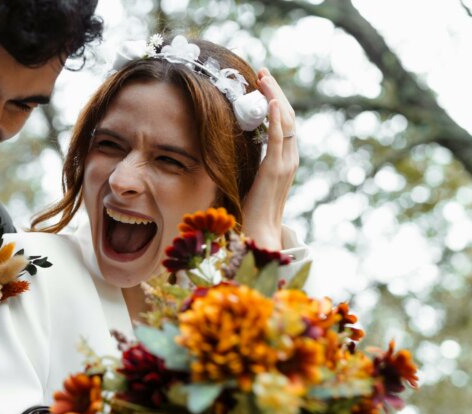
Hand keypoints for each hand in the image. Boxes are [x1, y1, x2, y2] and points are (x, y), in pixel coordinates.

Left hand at [242, 69, 298, 250]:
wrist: (259, 231)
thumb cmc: (250, 209)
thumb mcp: (250, 177)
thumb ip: (248, 160)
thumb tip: (232, 143)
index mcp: (284, 159)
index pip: (284, 122)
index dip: (275, 100)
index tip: (261, 83)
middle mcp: (290, 158)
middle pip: (288, 115)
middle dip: (275, 91)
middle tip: (261, 72)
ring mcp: (285, 163)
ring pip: (286, 121)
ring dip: (275, 96)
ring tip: (264, 78)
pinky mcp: (276, 169)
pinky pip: (279, 139)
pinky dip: (277, 119)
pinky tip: (271, 101)